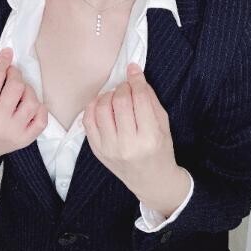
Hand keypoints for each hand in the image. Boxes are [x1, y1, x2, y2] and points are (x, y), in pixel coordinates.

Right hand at [0, 47, 47, 164]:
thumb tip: (7, 60)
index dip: (3, 62)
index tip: (7, 53)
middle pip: (16, 87)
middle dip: (15, 74)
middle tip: (11, 74)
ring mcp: (14, 132)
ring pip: (32, 102)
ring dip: (28, 90)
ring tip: (20, 90)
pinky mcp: (25, 140)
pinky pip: (42, 120)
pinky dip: (39, 108)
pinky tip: (30, 106)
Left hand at [82, 63, 189, 211]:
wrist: (150, 180)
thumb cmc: (160, 150)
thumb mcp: (163, 124)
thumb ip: (150, 99)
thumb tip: (134, 73)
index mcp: (150, 137)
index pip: (139, 99)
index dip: (136, 80)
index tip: (133, 69)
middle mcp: (127, 144)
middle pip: (119, 102)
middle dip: (122, 87)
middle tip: (126, 86)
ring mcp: (109, 149)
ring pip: (101, 108)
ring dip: (107, 95)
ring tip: (115, 96)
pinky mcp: (97, 150)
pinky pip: (88, 121)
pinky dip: (93, 106)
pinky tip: (102, 104)